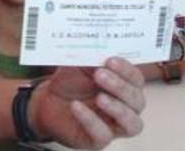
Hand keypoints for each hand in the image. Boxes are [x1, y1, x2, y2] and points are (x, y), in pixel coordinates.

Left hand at [29, 57, 145, 149]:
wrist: (47, 101)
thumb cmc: (70, 82)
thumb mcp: (79, 64)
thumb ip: (90, 56)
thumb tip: (97, 44)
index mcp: (124, 85)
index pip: (136, 79)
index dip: (127, 70)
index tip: (111, 60)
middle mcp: (125, 106)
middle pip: (137, 101)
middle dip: (120, 87)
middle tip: (100, 75)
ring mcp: (114, 125)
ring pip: (132, 124)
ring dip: (118, 109)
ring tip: (100, 97)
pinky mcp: (98, 139)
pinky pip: (102, 135)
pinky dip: (91, 120)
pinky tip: (77, 107)